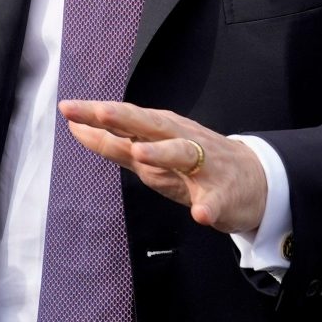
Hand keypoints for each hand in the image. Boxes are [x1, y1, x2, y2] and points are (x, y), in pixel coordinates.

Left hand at [59, 100, 266, 234]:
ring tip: (140, 154)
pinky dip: (208, 207)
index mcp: (162, 131)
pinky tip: (200, 213)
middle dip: (125, 119)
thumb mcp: (152, 150)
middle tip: (100, 112)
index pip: (126, 119)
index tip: (68, 108)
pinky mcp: (223, 195)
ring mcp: (203, 166)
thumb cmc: (195, 162)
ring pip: (182, 154)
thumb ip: (116, 142)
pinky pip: (215, 201)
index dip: (97, 114)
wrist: (253, 180)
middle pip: (151, 125)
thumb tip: (76, 127)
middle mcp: (181, 140)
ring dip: (162, 153)